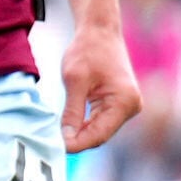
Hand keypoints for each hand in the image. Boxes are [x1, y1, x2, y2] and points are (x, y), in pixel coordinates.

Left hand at [58, 21, 142, 154]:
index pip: (98, 134)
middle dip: (76, 141)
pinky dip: (83, 126)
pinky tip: (66, 128)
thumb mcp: (75, 80)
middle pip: (100, 135)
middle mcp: (131, 107)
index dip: (76, 144)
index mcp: (124, 102)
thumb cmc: (88, 50)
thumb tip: (66, 139)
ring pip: (99, 130)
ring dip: (78, 135)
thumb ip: (72, 111)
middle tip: (49, 144)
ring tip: (55, 137)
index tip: (54, 148)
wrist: (100, 32)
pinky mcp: (118, 104)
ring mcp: (126, 107)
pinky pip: (100, 122)